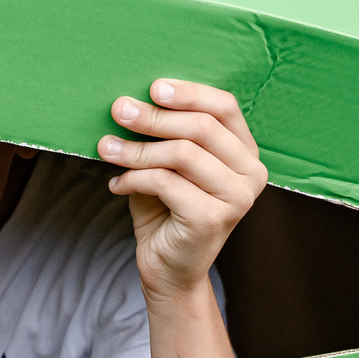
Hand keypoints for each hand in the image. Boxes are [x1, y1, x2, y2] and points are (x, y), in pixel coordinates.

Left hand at [97, 80, 265, 304]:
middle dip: (154, 116)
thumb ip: (162, 135)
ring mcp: (238, 198)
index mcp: (245, 152)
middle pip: (201, 127)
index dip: (189, 92)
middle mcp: (251, 173)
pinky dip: (133, 178)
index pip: (225, 107)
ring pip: (181, 153)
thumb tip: (129, 103)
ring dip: (136, 148)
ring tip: (106, 149)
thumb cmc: (166, 210)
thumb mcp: (166, 165)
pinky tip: (116, 184)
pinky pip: (165, 182)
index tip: (152, 88)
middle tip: (118, 110)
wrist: (169, 269)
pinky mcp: (213, 218)